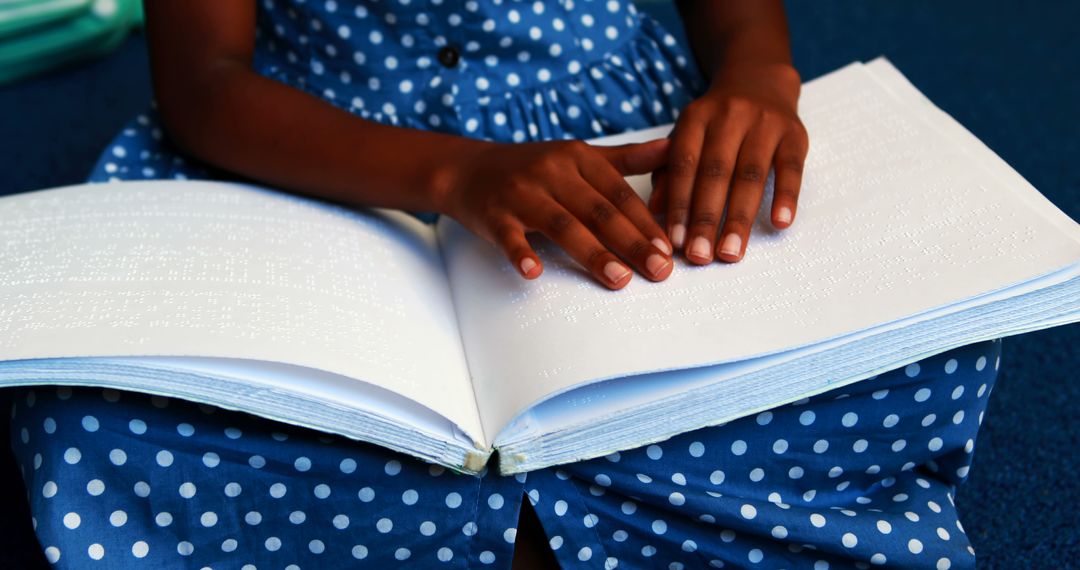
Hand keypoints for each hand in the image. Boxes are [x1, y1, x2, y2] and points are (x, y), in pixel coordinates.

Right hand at [439, 139, 674, 289]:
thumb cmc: (532, 168)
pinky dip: (520, 253)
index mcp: (577, 158)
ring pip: (562, 225)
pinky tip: (534, 272)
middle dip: (632, 242)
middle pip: (598, 211)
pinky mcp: (493, 215)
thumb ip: (625, 159)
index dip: (646, 222)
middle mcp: (552, 172)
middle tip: (659, 270)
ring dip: (592, 253)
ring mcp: (521, 193)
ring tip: (619, 279)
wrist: (468, 169)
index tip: (669, 249)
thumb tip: (672, 148)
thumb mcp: (578, 157)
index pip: (619, 193)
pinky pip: (509, 236)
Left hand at [650, 62, 808, 263]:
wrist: (759, 82)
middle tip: (699, 256)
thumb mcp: (686, 138)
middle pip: (716, 173)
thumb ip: (669, 172)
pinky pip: (791, 168)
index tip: (674, 242)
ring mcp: (764, 123)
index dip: (679, 204)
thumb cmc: (715, 125)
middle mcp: (729, 116)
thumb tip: (654, 210)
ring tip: (730, 252)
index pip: (685, 165)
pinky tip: (780, 224)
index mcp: (696, 118)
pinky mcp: (795, 134)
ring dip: (739, 217)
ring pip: (750, 175)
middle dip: (705, 218)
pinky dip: (787, 196)